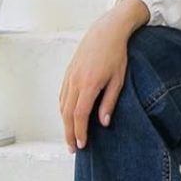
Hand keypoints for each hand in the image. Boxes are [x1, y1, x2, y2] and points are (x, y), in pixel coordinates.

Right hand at [58, 0, 148, 152]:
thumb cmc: (116, 55)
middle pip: (67, 114)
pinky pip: (62, 95)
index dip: (80, 132)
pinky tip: (68, 117)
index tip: (82, 145)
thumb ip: (109, 102)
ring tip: (70, 136)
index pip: (80, 115)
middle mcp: (75, 82)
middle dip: (69, 133)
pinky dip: (63, 109)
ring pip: (62, 105)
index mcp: (88, 84)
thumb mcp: (118, 80)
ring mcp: (69, 77)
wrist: (106, 32)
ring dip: (65, 123)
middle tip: (73, 148)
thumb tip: (103, 123)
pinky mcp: (68, 73)